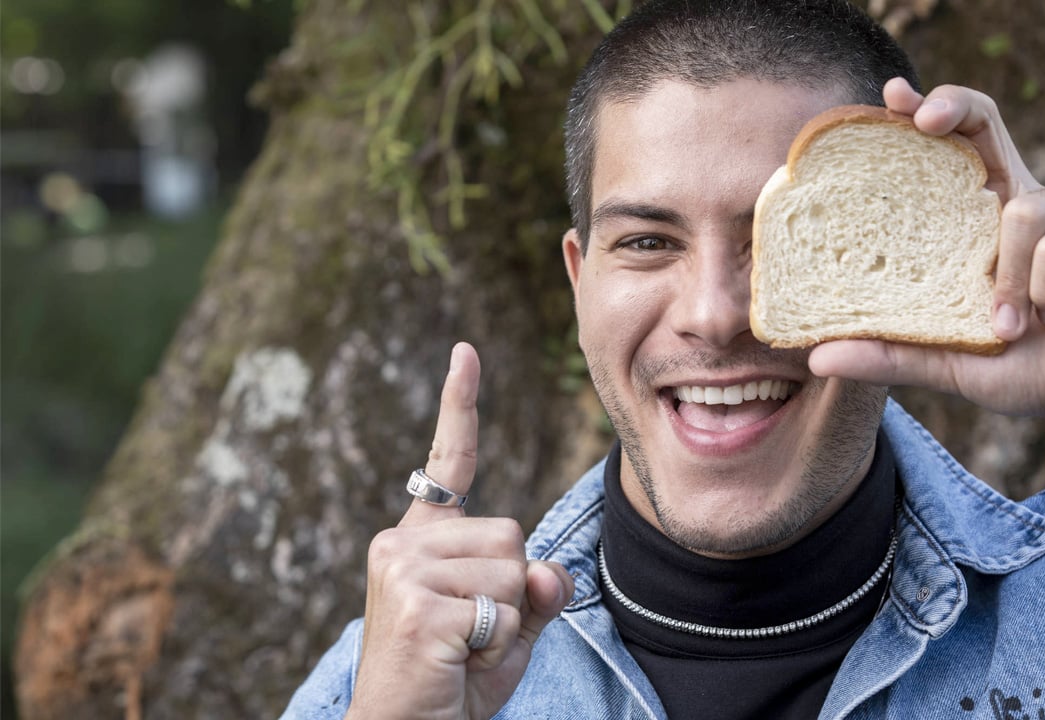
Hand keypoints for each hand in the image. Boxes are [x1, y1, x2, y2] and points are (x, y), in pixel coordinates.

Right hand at [347, 343, 573, 718]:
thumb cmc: (453, 682)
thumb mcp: (508, 630)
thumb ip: (535, 592)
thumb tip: (550, 572)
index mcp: (420, 542)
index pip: (448, 464)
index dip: (461, 406)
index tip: (465, 353)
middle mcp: (402, 544)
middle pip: (513, 535)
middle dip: (514, 595)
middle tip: (472, 637)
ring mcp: (405, 570)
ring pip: (514, 570)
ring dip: (507, 623)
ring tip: (464, 651)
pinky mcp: (418, 604)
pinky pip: (502, 610)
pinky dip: (496, 648)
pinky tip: (458, 663)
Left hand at [808, 78, 1044, 437]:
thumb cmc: (1021, 365)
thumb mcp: (945, 363)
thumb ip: (889, 355)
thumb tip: (817, 359)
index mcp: (975, 220)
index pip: (947, 149)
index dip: (922, 113)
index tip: (889, 97)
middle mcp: (1016, 199)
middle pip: (984, 122)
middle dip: (953, 107)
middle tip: (922, 118)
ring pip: (1020, 211)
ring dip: (1007, 279)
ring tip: (1008, 328)